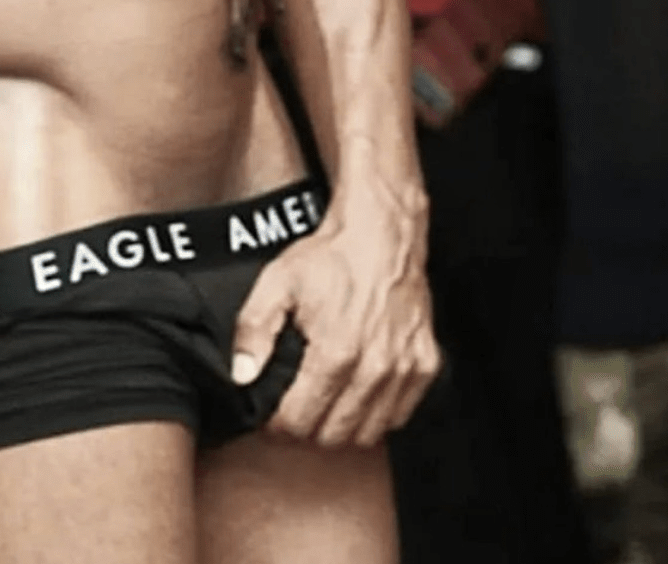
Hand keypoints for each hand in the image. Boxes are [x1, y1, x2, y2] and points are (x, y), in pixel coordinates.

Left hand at [231, 170, 439, 448]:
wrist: (381, 232)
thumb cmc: (330, 256)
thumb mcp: (277, 282)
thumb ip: (254, 330)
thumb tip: (242, 375)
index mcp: (335, 353)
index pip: (298, 421)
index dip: (276, 423)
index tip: (269, 413)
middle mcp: (374, 369)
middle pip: (332, 436)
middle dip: (305, 430)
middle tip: (293, 409)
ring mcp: (404, 371)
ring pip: (367, 434)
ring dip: (340, 427)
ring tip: (322, 404)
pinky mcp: (425, 366)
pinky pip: (398, 416)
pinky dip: (376, 415)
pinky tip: (356, 394)